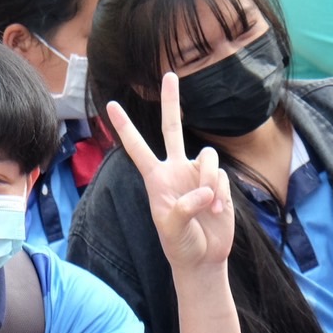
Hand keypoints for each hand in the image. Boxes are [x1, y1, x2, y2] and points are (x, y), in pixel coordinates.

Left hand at [105, 73, 234, 273]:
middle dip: (171, 101)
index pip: (137, 148)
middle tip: (169, 75)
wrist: (203, 258)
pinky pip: (222, 176)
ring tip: (209, 206)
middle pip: (172, 128)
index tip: (110, 105)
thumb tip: (203, 190)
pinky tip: (218, 211)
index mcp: (155, 178)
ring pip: (208, 157)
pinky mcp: (218, 181)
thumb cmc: (179, 244)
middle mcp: (175, 169)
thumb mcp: (171, 229)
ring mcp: (198, 174)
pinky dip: (221, 193)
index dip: (125, 127)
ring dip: (210, 181)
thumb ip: (182, 208)